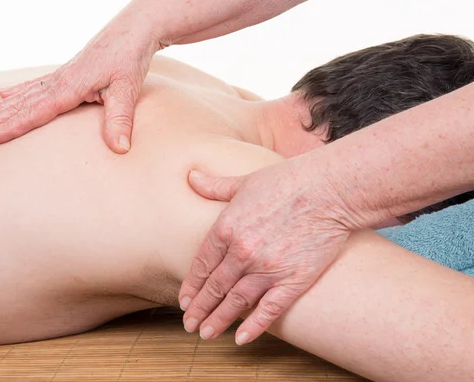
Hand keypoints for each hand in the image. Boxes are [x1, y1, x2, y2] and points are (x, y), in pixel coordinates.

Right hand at [0, 21, 160, 152]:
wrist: (133, 29)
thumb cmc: (130, 59)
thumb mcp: (128, 90)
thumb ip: (120, 120)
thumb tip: (120, 150)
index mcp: (70, 87)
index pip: (35, 112)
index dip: (11, 126)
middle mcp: (59, 80)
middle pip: (21, 103)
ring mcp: (61, 75)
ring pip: (23, 95)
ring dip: (0, 107)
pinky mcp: (67, 72)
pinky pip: (35, 85)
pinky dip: (18, 92)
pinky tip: (5, 95)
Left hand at [179, 159, 354, 344]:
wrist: (330, 189)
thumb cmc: (287, 181)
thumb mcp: (244, 181)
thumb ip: (215, 186)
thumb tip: (191, 177)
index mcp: (226, 228)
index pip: (202, 265)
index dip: (192, 286)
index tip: (185, 300)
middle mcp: (242, 253)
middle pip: (215, 287)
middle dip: (199, 308)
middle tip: (190, 324)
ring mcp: (267, 269)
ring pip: (236, 302)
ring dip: (218, 320)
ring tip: (206, 334)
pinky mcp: (293, 280)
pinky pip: (268, 310)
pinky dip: (254, 326)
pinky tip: (241, 339)